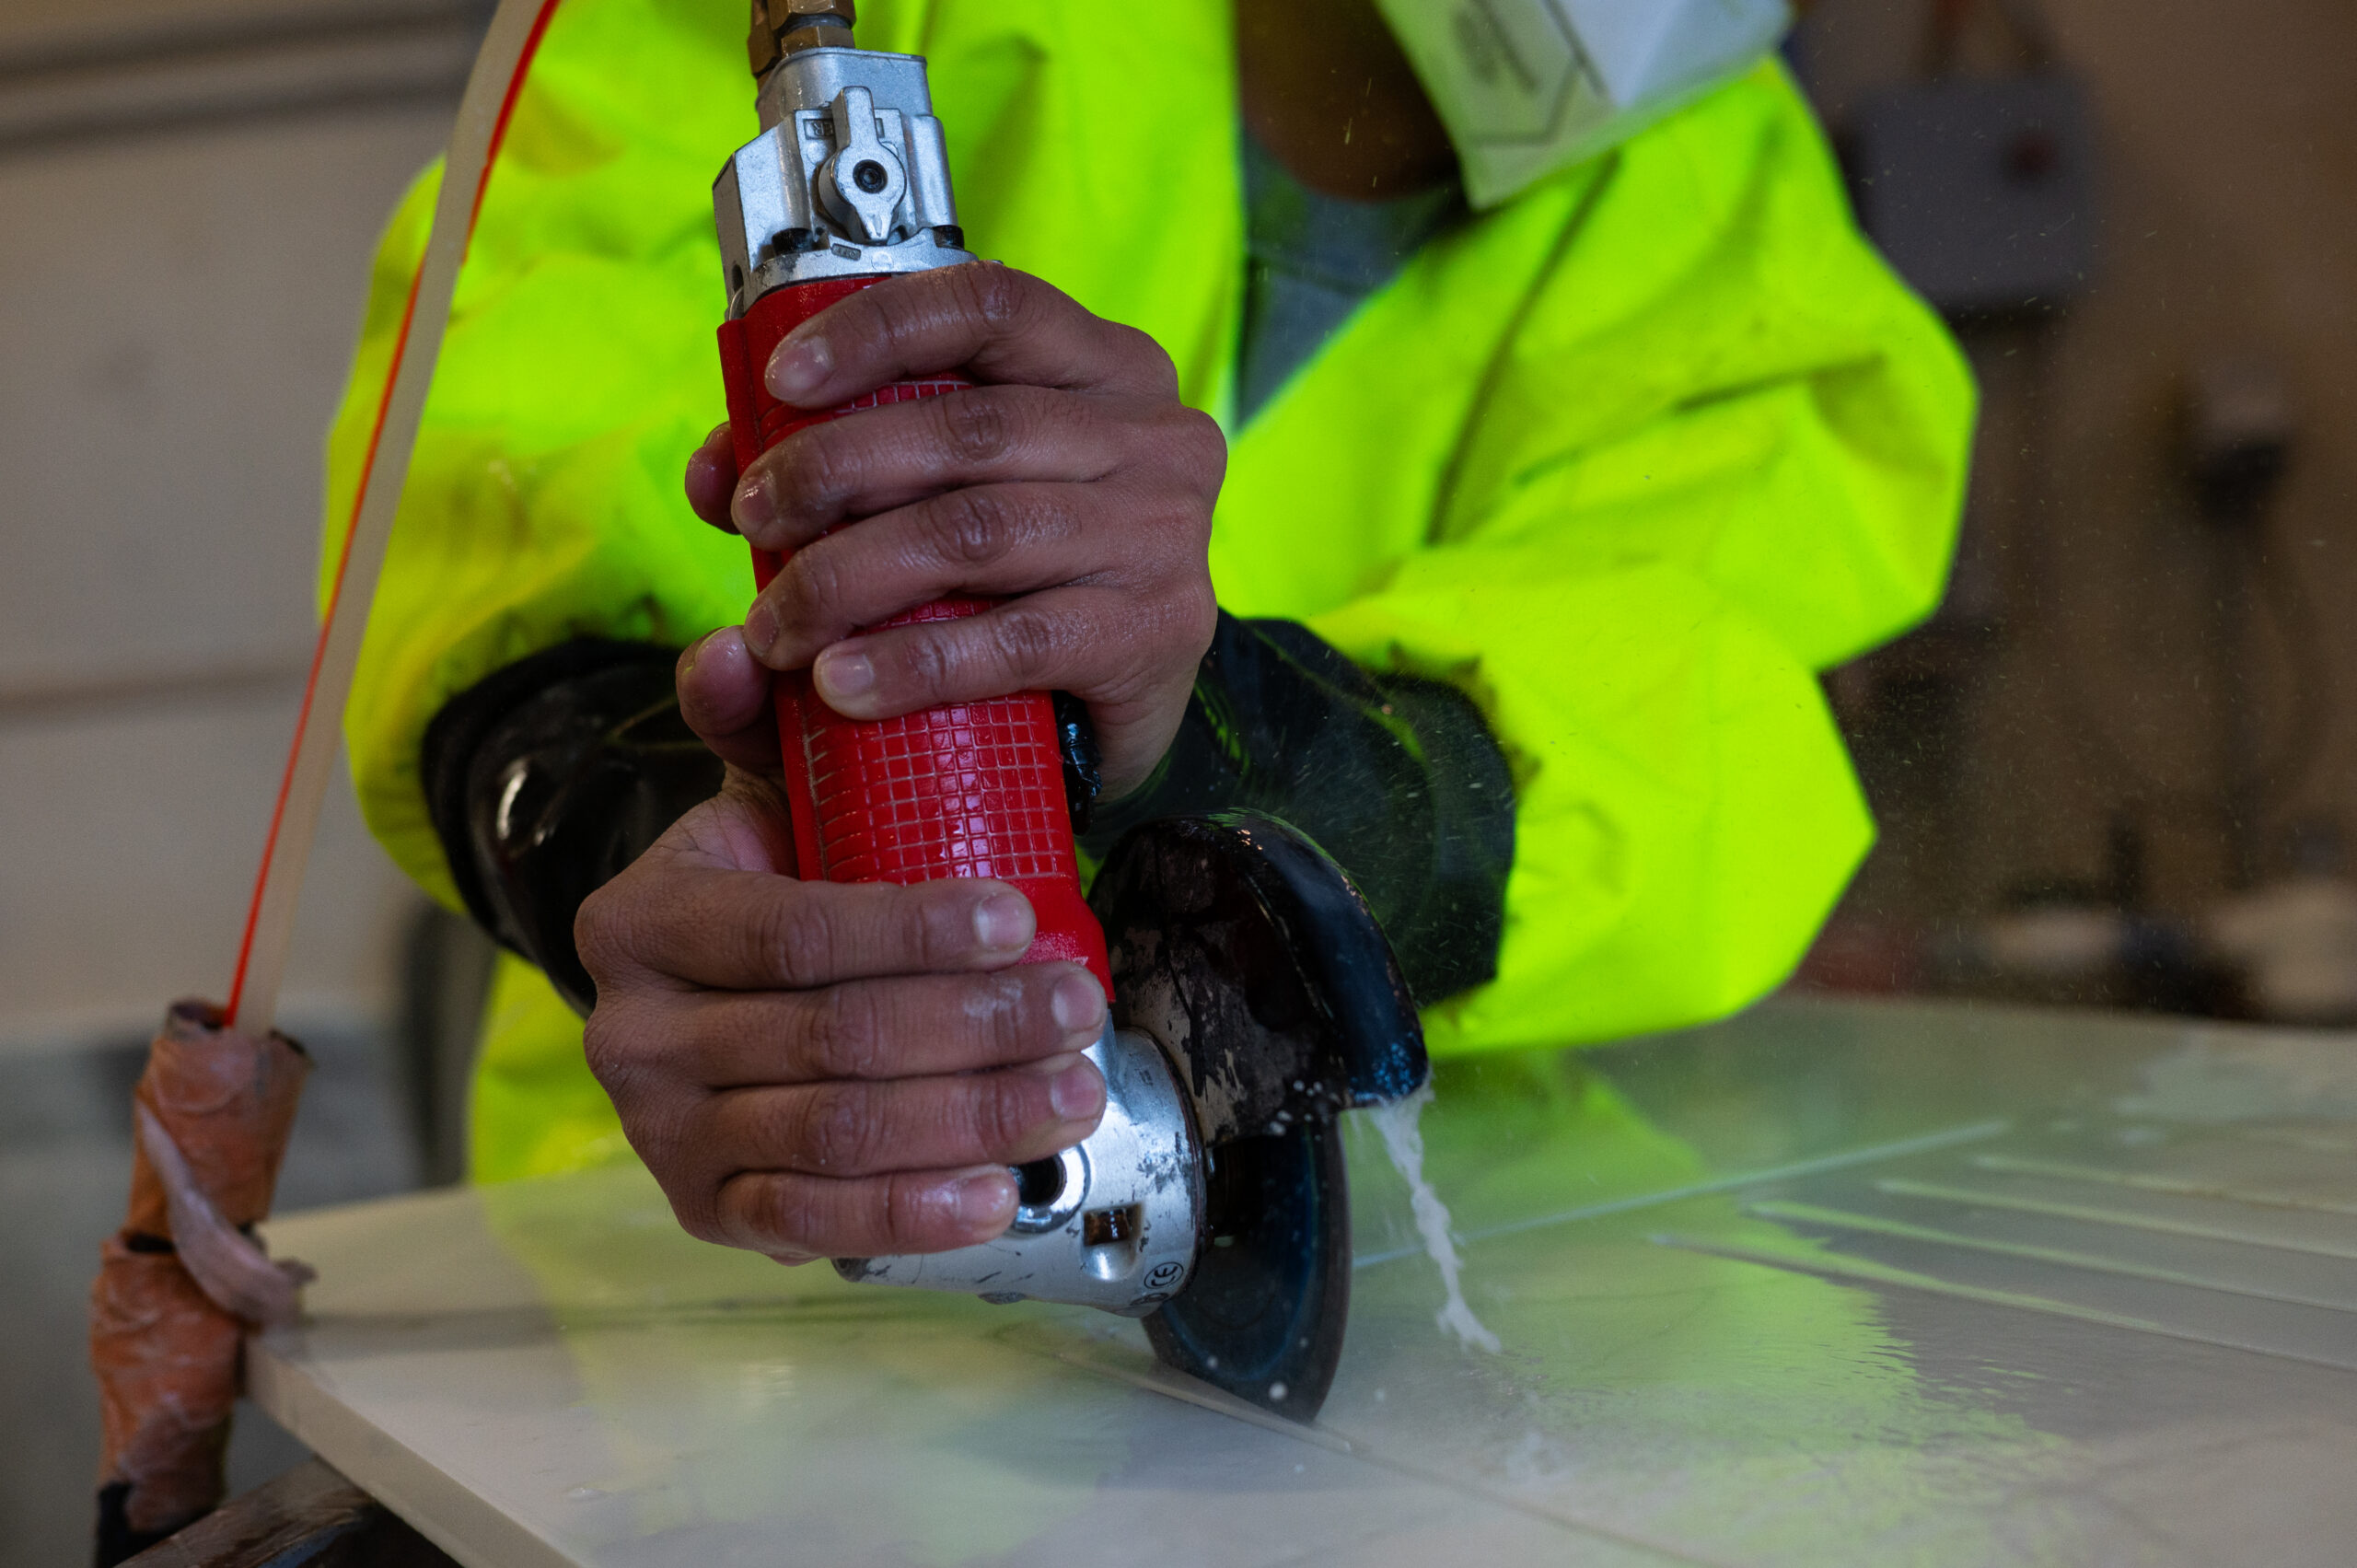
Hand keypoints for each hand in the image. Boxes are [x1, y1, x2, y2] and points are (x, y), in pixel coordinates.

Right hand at [575, 764, 1109, 1261]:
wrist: (721, 993)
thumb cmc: (774, 885)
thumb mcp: (763, 796)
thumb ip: (753, 720)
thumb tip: (742, 643)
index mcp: (641, 922)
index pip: (795, 935)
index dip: (912, 930)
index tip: (1019, 916)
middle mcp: (630, 1036)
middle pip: (829, 1040)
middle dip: (973, 1028)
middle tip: (1077, 1007)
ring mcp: (662, 1132)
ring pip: (834, 1134)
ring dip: (971, 1116)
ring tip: (1072, 1089)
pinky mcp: (703, 1208)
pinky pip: (809, 1223)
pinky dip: (910, 1215)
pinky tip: (995, 1194)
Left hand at [683, 262, 1223, 797]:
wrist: (1112, 718)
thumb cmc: (1014, 584)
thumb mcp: (931, 502)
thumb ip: (829, 470)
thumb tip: (713, 464)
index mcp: (1104, 367)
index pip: (990, 306)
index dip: (876, 330)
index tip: (780, 382)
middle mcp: (1154, 435)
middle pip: (970, 427)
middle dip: (834, 469)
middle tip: (754, 520)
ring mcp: (1164, 535)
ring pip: (978, 531)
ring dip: (850, 577)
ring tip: (777, 626)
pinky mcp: (1155, 633)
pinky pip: (1016, 640)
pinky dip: (912, 663)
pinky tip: (841, 685)